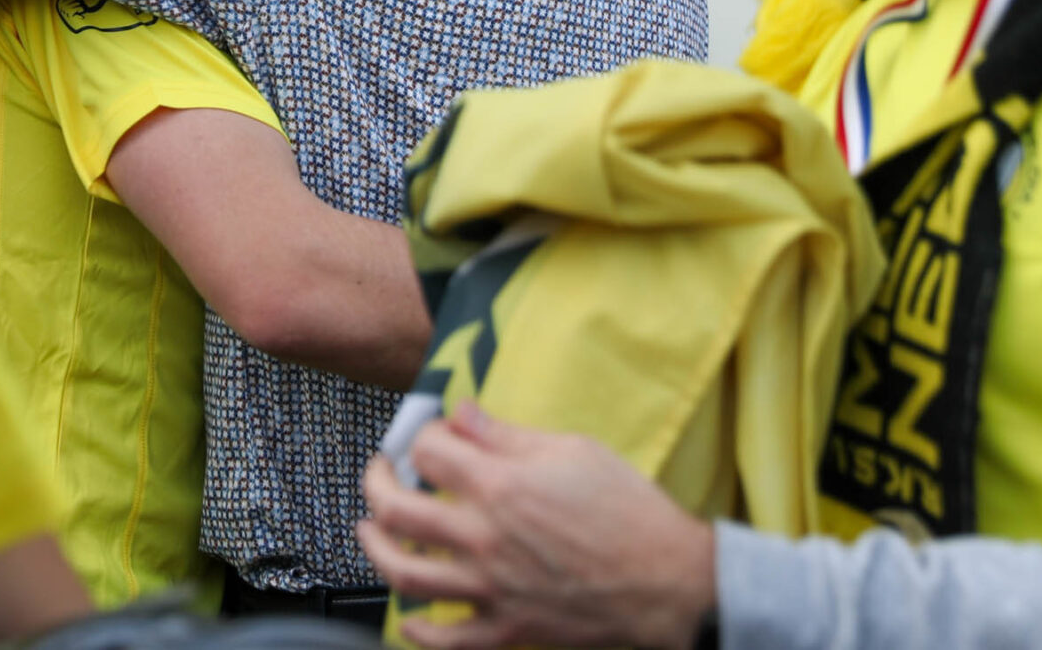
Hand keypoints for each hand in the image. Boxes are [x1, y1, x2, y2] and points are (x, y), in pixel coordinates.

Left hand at [357, 402, 716, 649]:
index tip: (428, 436)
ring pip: (404, 572)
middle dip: (375, 482)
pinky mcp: (507, 628)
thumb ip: (506, 434)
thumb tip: (462, 414)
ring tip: (369, 531)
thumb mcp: (572, 450)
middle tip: (380, 472)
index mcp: (500, 485)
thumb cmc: (630, 512)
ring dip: (375, 548)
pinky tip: (408, 615)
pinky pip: (445, 638)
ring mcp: (491, 587)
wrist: (672, 583)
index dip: (422, 436)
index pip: (428, 452)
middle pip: (395, 509)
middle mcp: (484, 537)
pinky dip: (417, 628)